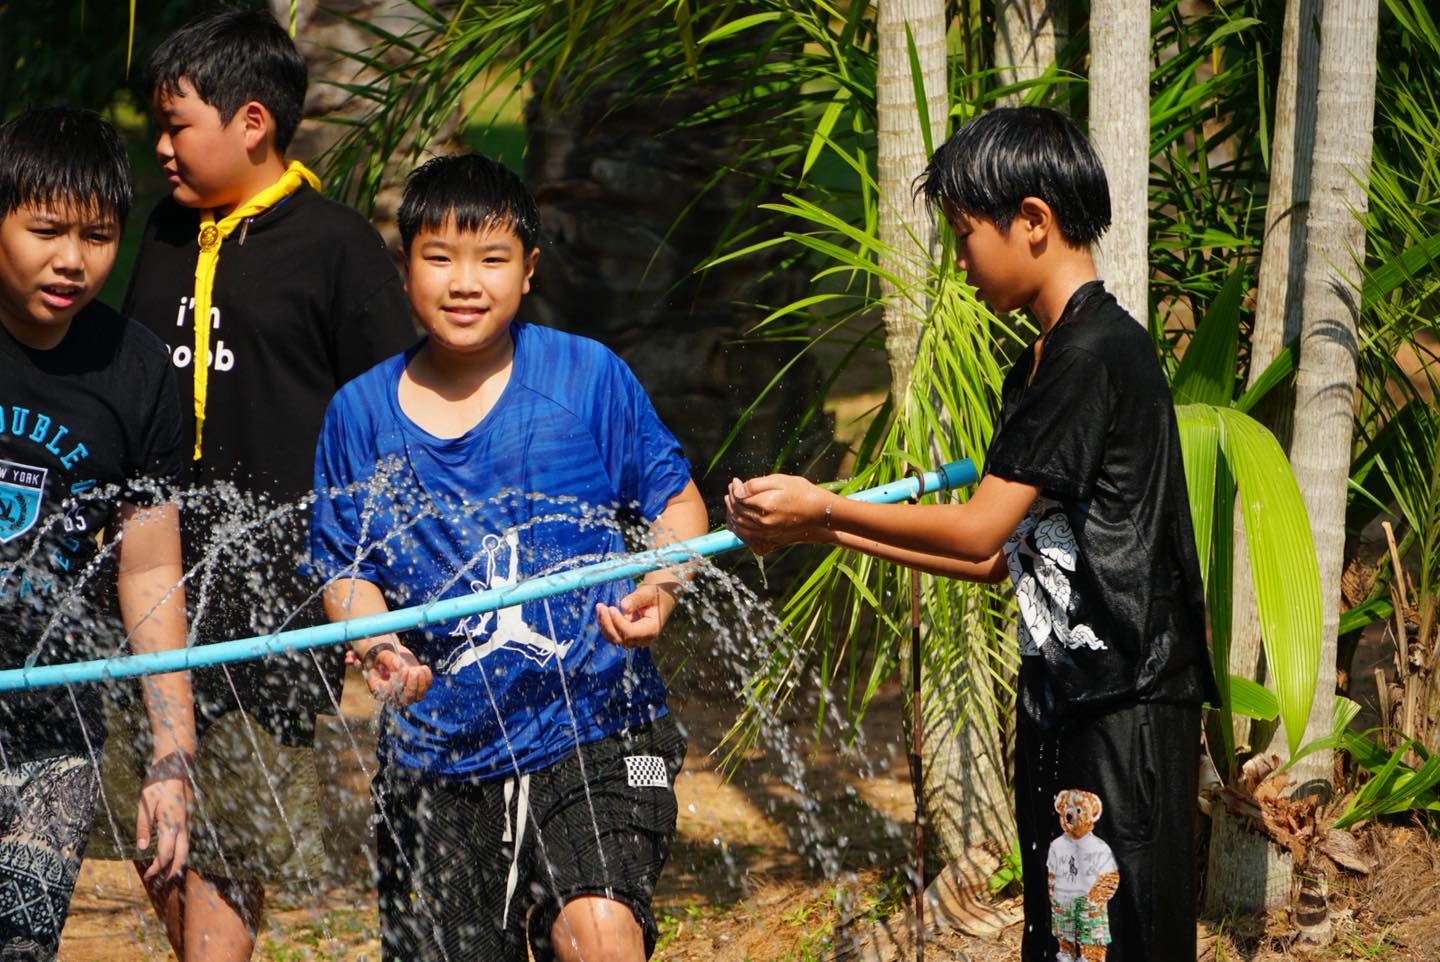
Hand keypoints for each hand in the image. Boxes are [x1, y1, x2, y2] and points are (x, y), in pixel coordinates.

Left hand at [136, 750, 191, 881]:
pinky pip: (186, 838)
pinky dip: (180, 849)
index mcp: (171, 822)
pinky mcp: (188, 815)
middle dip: (173, 870)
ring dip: (177, 861)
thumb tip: (143, 848)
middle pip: (182, 854)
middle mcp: (183, 823)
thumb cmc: (157, 782)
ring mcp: (188, 819)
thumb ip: (143, 826)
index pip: (166, 853)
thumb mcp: (144, 803)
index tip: (148, 876)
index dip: (158, 867)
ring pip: (187, 846)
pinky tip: (172, 851)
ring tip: (166, 871)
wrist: (176, 764)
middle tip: (162, 881)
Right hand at [352, 640, 432, 705]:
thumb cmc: (384, 657)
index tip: (405, 670)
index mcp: (380, 690)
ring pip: (418, 696)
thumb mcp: (383, 655)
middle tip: (413, 671)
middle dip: (412, 686)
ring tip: (419, 668)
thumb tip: (399, 666)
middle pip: (406, 700)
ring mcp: (407, 693)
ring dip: (422, 683)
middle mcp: (394, 696)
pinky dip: (427, 679)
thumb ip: (389, 660)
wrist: (392, 656)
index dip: (400, 683)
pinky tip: (423, 667)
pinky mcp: (418, 688)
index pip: (391, 693)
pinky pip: (426, 688)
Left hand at [596, 581, 677, 647]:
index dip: (619, 622)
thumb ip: (637, 599)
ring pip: (614, 638)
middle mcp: (643, 639)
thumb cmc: (656, 595)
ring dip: (604, 624)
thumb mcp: (649, 593)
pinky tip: (602, 611)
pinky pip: (613, 634)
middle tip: (600, 606)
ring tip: (599, 607)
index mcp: (652, 629)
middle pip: (620, 638)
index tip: (611, 608)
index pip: (631, 632)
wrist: (661, 600)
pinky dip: (605, 624)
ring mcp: (635, 640)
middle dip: (608, 623)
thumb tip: (623, 606)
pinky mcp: (628, 637)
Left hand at [725, 474, 832, 554]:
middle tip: (731, 490)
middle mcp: (763, 521)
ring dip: (732, 513)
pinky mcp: (770, 536)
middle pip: (737, 512)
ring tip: (731, 501)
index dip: (734, 489)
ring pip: (739, 525)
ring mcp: (766, 531)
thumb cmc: (801, 491)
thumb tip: (737, 491)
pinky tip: (738, 517)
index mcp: (765, 505)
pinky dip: (739, 526)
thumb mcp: (779, 480)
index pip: (739, 499)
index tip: (735, 481)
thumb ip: (755, 485)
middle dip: (731, 500)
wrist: (819, 510)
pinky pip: (747, 534)